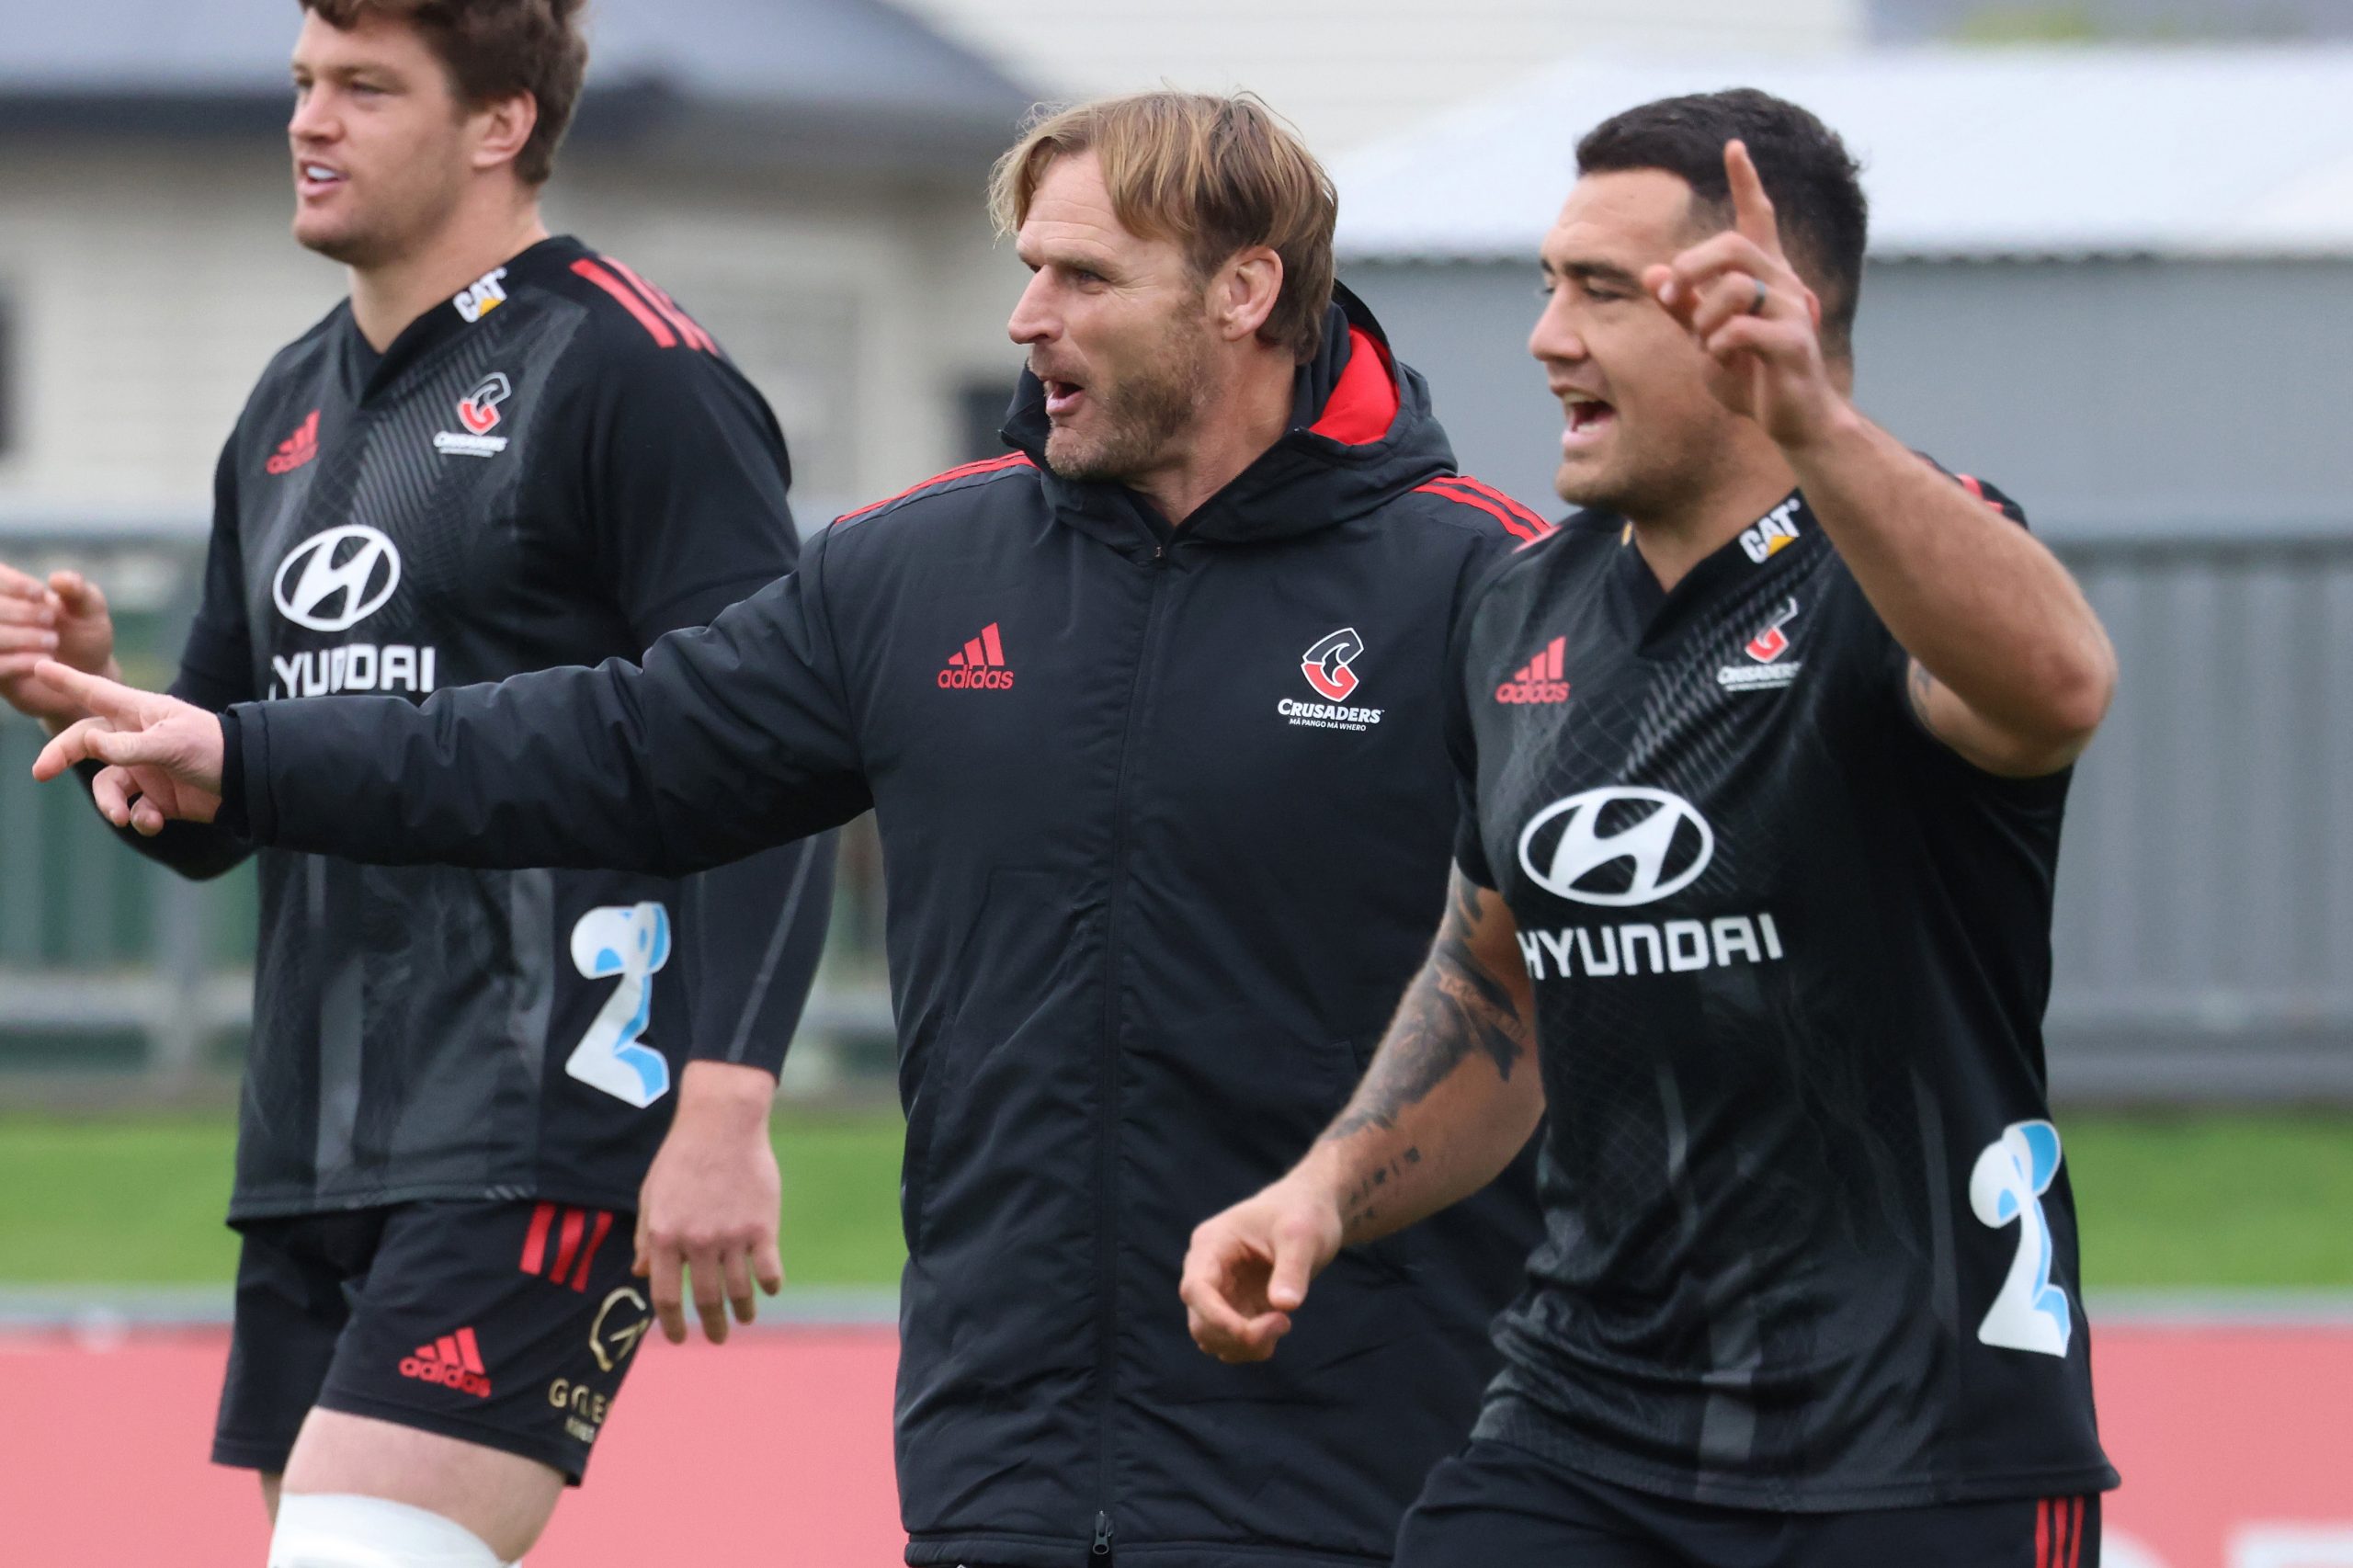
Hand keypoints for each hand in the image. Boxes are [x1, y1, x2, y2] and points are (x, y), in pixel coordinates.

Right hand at [0, 563, 119, 728]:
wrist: (87, 675)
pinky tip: (44, 660)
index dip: (13, 584)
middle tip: (50, 620)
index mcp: (9, 592)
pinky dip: (19, 661)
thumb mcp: (89, 608)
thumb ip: (77, 589)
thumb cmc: (84, 634)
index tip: (40, 594)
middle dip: (20, 612)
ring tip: (52, 641)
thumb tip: (58, 579)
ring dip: (21, 637)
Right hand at [28, 660, 223, 833]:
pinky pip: (135, 810)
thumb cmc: (215, 748)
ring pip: (108, 786)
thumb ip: (128, 745)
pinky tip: (155, 820)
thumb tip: (88, 740)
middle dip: (61, 755)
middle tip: (40, 772)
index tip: (39, 666)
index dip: (67, 681)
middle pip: (86, 743)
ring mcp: (146, 769)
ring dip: (109, 803)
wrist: (251, 782)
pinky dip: (141, 819)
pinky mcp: (159, 797)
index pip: (96, 693)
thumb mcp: (170, 743)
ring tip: (121, 815)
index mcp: (140, 713)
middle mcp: (137, 739)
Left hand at [633, 1061, 784, 1344]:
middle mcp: (696, 1242)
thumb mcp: (651, 1196)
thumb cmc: (681, 1158)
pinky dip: (770, 1284)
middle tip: (716, 1338)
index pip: (666, 1297)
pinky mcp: (762, 1225)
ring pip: (739, 1290)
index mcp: (663, 1236)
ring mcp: (732, 1235)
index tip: (680, 1339)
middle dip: (711, 1326)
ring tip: (745, 1320)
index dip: (672, 1325)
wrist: (721, 1124)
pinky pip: (769, 1269)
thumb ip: (645, 1238)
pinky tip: (769, 1289)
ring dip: (743, 1312)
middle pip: (705, 1300)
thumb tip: (640, 1272)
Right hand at [1179, 1173, 1342, 1363]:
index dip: (1216, 1318)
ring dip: (1244, 1347)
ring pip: (1212, 1337)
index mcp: (1211, 1244)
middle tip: (1283, 1323)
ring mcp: (1220, 1291)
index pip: (1196, 1289)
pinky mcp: (1237, 1306)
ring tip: (1283, 1324)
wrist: (1311, 1210)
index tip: (1251, 1333)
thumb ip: (1292, 1269)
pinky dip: (1252, 1346)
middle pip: (1200, 1321)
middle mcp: (1207, 1269)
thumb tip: (1285, 1307)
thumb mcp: (1303, 1235)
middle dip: (1237, 1336)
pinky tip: (1279, 1325)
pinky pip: (1231, 1340)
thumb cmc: (1303, 1212)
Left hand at [1645, 139, 1845, 448]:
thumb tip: (1653, 272)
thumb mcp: (1707, 339)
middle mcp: (1784, 285)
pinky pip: (1741, 329)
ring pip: (1735, 287)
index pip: (1758, 218)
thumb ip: (1682, 307)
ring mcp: (1793, 311)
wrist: (1793, 421)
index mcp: (1765, 278)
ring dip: (1705, 318)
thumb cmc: (1752, 378)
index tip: (1733, 146)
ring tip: (1706, 344)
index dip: (1746, 182)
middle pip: (1733, 247)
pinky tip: (1721, 360)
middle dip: (1692, 267)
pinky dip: (1718, 345)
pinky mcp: (1794, 343)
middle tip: (1669, 299)